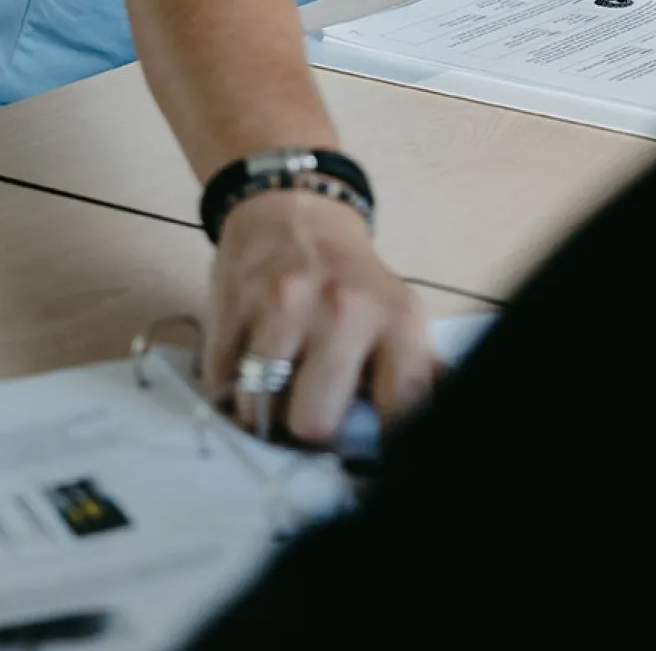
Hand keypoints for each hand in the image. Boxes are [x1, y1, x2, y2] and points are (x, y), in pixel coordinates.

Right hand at [203, 187, 436, 442]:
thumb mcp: (396, 312)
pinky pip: (220, 381)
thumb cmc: (350, 276)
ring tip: (275, 386)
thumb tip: (435, 431)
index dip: (381, 443)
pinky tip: (246, 361)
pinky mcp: (234, 301)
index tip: (364, 448)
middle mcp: (343, 310)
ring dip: (261, 409)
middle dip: (307, 428)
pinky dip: (228, 384)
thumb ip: (413, 371)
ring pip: (259, 408)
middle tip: (309, 408)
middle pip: (314, 423)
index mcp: (396, 318)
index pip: (400, 407)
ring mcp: (283, 305)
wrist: (292, 207)